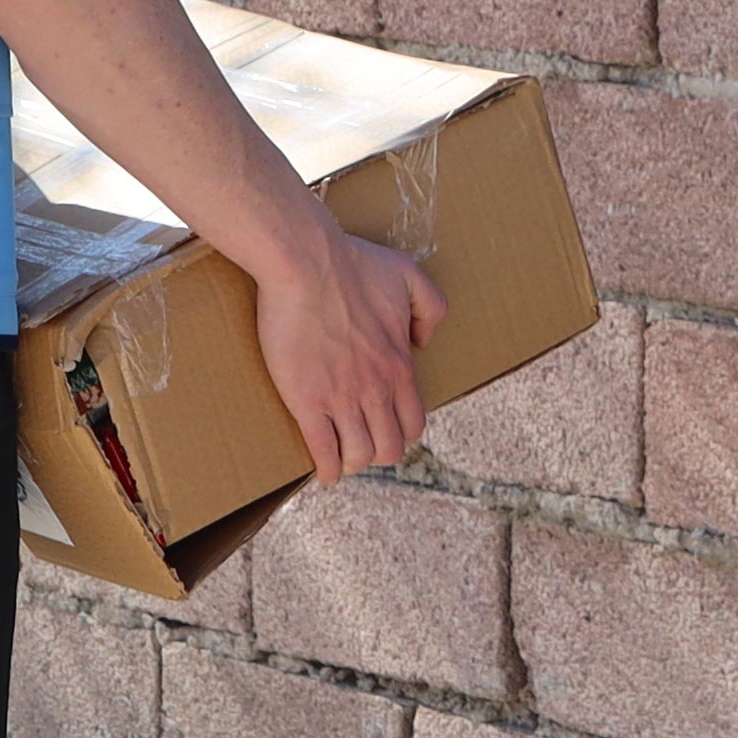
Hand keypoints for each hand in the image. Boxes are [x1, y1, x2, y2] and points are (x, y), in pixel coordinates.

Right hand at [233, 221, 443, 479]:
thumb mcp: (410, 276)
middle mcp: (376, 389)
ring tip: (343, 460)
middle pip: (388, 447)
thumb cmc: (354, 265)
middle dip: (378, 453)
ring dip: (352, 462)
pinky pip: (323, 451)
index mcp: (400, 366)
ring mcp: (341, 398)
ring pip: (359, 455)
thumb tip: (422, 342)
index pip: (413, 422)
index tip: (387, 431)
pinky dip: (326, 469)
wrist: (306, 264)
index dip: (402, 434)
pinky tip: (324, 473)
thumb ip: (430, 308)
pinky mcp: (307, 401)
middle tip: (363, 447)